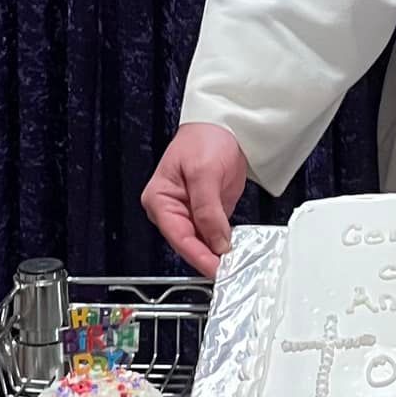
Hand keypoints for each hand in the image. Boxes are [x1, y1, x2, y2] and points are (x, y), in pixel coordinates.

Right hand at [141, 123, 248, 279]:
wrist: (224, 124)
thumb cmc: (204, 138)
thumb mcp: (204, 172)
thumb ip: (208, 210)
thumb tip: (216, 242)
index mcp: (159, 199)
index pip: (178, 236)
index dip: (198, 256)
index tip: (215, 270)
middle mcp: (171, 209)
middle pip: (189, 243)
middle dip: (209, 258)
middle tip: (230, 272)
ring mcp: (189, 211)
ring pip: (202, 242)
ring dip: (217, 254)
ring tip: (235, 266)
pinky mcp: (207, 212)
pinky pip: (214, 234)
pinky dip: (224, 244)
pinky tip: (236, 253)